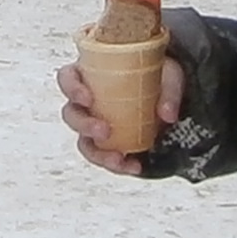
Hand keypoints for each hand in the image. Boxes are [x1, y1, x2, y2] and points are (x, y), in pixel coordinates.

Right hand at [57, 49, 183, 173]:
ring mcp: (96, 124)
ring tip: (117, 158)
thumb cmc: (159, 74)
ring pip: (83, 142)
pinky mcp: (109, 144)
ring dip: (97, 153)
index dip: (72, 89)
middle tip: (104, 131)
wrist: (169, 94)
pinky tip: (134, 165)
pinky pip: (105, 157)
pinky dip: (118, 165)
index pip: (67, 78)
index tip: (88, 99)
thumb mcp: (169, 72)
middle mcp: (88, 101)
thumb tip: (167, 114)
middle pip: (71, 114)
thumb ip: (169, 90)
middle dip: (83, 126)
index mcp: (91, 74)